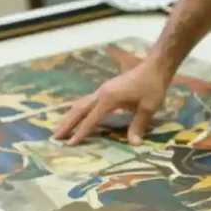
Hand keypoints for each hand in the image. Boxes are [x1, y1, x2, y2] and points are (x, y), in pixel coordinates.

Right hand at [53, 60, 170, 145]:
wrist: (155, 67)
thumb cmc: (152, 86)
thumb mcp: (149, 107)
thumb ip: (139, 125)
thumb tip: (133, 144)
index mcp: (109, 98)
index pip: (91, 118)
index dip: (81, 132)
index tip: (70, 144)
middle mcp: (101, 94)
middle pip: (79, 109)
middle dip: (67, 123)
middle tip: (55, 137)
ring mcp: (102, 90)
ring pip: (81, 104)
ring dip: (70, 116)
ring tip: (59, 129)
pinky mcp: (106, 90)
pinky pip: (87, 102)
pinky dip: (79, 111)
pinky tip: (76, 117)